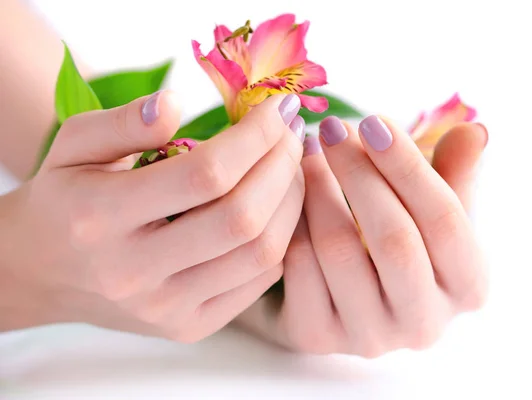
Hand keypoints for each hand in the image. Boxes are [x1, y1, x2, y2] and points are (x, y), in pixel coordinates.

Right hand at [0, 92, 305, 342]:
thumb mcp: (74, 144)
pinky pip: (259, 281)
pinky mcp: (189, 327)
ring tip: (293, 166)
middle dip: (283, 166)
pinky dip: (283, 239)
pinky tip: (279, 206)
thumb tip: (176, 102)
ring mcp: (166, 308)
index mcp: (101, 217)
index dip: (254, 137)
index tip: (277, 109)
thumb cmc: (66, 198)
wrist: (45, 271)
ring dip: (292, 202)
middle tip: (294, 134)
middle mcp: (134, 273)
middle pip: (242, 218)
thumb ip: (122, 121)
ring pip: (260, 254)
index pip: (204, 174)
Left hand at [236, 116, 487, 356]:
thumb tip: (476, 132)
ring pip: (338, 251)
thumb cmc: (400, 241)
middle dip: (359, 173)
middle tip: (332, 128)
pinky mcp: (318, 335)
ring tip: (308, 152)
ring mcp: (369, 337)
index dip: (409, 166)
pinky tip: (289, 190)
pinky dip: (292, 219)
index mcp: (469, 287)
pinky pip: (298, 267)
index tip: (374, 121)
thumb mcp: (435, 211)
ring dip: (319, 189)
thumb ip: (456, 174)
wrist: (350, 294)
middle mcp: (424, 323)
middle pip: (394, 239)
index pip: (445, 221)